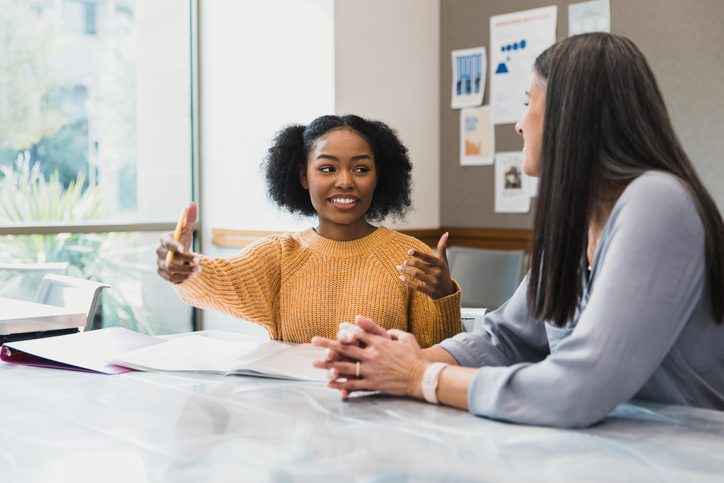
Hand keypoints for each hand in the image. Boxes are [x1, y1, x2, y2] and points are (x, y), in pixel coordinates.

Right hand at [156, 202, 199, 283]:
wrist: (180, 256)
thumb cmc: (183, 240)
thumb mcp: (187, 230)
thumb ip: (189, 219)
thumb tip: (192, 204)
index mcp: (164, 240)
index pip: (166, 242)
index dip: (173, 246)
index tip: (184, 249)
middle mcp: (159, 253)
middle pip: (168, 258)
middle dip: (184, 260)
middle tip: (199, 260)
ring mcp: (160, 264)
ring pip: (170, 270)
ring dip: (185, 270)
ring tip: (199, 270)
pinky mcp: (163, 275)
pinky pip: (171, 279)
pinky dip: (182, 278)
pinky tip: (193, 275)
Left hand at [312, 316, 427, 398]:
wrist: (422, 377)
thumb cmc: (415, 357)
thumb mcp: (406, 338)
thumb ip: (393, 332)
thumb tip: (384, 329)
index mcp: (380, 343)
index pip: (359, 334)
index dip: (346, 331)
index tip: (337, 328)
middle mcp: (372, 355)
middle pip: (346, 348)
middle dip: (329, 344)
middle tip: (314, 341)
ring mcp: (371, 370)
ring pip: (345, 367)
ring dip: (329, 365)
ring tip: (315, 363)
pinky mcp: (373, 384)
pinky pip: (353, 384)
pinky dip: (341, 384)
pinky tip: (329, 383)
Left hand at [397, 232, 454, 298]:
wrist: (448, 293)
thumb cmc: (444, 274)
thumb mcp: (445, 262)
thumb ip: (443, 248)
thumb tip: (446, 233)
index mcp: (440, 265)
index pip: (428, 258)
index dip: (418, 254)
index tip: (409, 251)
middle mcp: (437, 273)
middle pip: (420, 266)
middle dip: (410, 263)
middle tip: (404, 261)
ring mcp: (433, 283)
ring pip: (416, 275)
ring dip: (406, 271)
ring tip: (399, 267)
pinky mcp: (429, 292)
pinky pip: (416, 286)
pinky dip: (407, 281)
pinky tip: (401, 277)